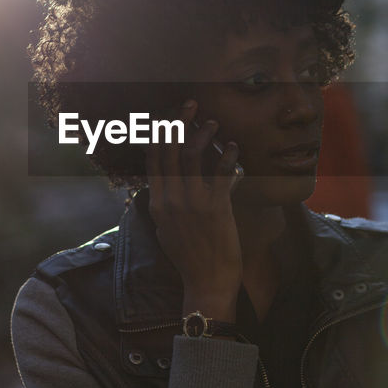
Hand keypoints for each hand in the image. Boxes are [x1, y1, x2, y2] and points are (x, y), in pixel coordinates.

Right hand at [146, 101, 243, 322]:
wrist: (207, 283)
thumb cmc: (190, 260)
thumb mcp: (166, 231)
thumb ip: (164, 207)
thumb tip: (163, 189)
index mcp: (157, 203)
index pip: (153, 159)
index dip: (159, 133)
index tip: (167, 115)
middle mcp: (170, 199)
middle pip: (168, 149)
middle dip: (178, 121)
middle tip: (190, 103)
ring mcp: (191, 202)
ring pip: (191, 154)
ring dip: (203, 133)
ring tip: (214, 122)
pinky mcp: (215, 207)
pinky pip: (221, 172)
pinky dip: (228, 155)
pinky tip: (234, 146)